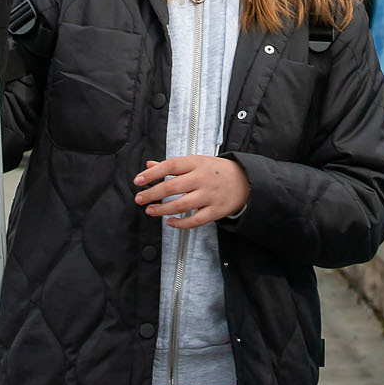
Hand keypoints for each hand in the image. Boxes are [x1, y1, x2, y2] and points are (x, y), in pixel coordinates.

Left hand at [133, 155, 249, 227]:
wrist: (245, 181)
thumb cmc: (216, 171)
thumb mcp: (196, 162)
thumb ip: (172, 166)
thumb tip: (149, 165)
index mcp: (197, 163)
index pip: (170, 166)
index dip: (152, 173)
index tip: (138, 180)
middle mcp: (202, 178)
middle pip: (172, 187)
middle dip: (152, 194)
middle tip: (139, 199)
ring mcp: (209, 195)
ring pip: (181, 205)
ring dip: (162, 209)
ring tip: (150, 210)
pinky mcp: (216, 211)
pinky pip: (195, 220)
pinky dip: (180, 223)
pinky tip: (170, 222)